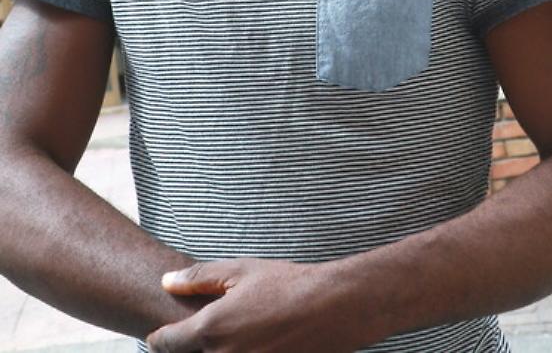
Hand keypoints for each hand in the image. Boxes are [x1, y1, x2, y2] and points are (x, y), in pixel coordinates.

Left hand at [146, 257, 371, 352]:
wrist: (330, 308)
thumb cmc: (285, 285)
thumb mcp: (239, 271)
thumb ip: (197, 278)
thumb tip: (166, 282)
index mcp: (210, 329)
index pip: (167, 344)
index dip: (159, 339)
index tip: (158, 336)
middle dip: (184, 349)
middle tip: (191, 337)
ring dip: (209, 352)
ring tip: (222, 337)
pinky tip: (243, 344)